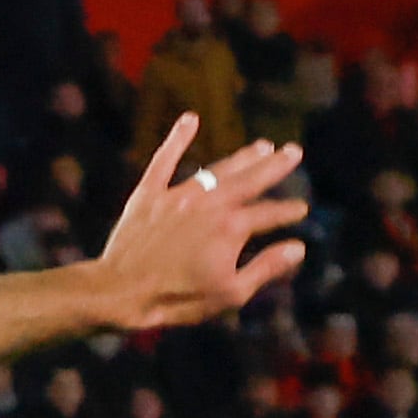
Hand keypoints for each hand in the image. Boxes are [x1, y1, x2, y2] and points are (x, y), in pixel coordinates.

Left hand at [89, 121, 306, 332]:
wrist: (117, 293)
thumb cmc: (175, 298)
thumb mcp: (229, 293)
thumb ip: (266, 268)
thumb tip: (299, 248)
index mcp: (232, 227)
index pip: (270, 214)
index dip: (288, 211)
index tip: (300, 209)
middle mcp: (209, 204)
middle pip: (250, 180)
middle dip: (274, 166)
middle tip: (293, 152)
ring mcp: (178, 196)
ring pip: (217, 169)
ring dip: (242, 157)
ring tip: (262, 146)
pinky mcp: (148, 195)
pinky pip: (163, 160)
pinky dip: (176, 139)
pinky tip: (189, 119)